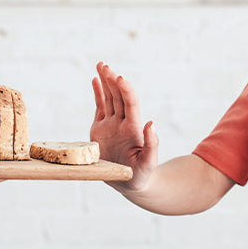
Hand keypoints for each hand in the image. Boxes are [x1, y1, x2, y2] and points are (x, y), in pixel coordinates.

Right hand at [89, 62, 158, 193]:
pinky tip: (95, 80)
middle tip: (105, 65)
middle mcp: (122, 123)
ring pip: (109, 98)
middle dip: (112, 80)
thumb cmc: (141, 175)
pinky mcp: (100, 129)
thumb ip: (152, 145)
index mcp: (133, 129)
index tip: (120, 77)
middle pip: (118, 97)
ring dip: (105, 82)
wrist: (130, 183)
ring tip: (101, 65)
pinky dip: (98, 93)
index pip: (130, 104)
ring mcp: (112, 125)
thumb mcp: (148, 163)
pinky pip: (99, 107)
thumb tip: (152, 123)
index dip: (126, 90)